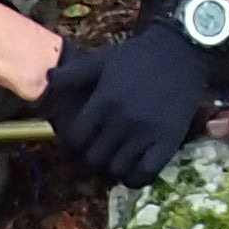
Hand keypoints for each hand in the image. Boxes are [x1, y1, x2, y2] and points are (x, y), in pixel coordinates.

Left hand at [40, 16, 213, 185]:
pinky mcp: (168, 141)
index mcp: (103, 102)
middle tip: (97, 150)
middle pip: (94, 158)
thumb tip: (47, 80)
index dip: (73, 144)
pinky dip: (136, 177)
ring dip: (112, 167)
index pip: (75, 140)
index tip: (79, 141)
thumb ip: (73, 73)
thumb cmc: (138, 55)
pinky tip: (134, 169)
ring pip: (117, 169)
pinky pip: (146, 173)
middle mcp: (122, 121)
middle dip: (91, 157)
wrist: (181, 50)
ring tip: (115, 158)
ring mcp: (146, 134)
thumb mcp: (102, 59)